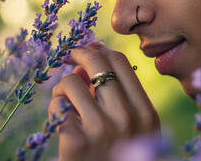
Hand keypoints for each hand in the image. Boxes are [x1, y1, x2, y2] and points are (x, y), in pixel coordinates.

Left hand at [48, 42, 159, 160]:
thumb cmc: (118, 156)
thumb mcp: (132, 130)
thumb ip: (115, 96)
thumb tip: (85, 62)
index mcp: (145, 113)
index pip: (120, 62)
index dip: (100, 50)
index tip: (88, 50)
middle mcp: (128, 118)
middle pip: (97, 62)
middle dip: (78, 52)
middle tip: (67, 55)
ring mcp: (102, 130)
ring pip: (72, 82)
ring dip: (63, 86)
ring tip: (66, 100)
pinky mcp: (76, 143)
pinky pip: (57, 105)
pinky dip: (55, 107)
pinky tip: (60, 118)